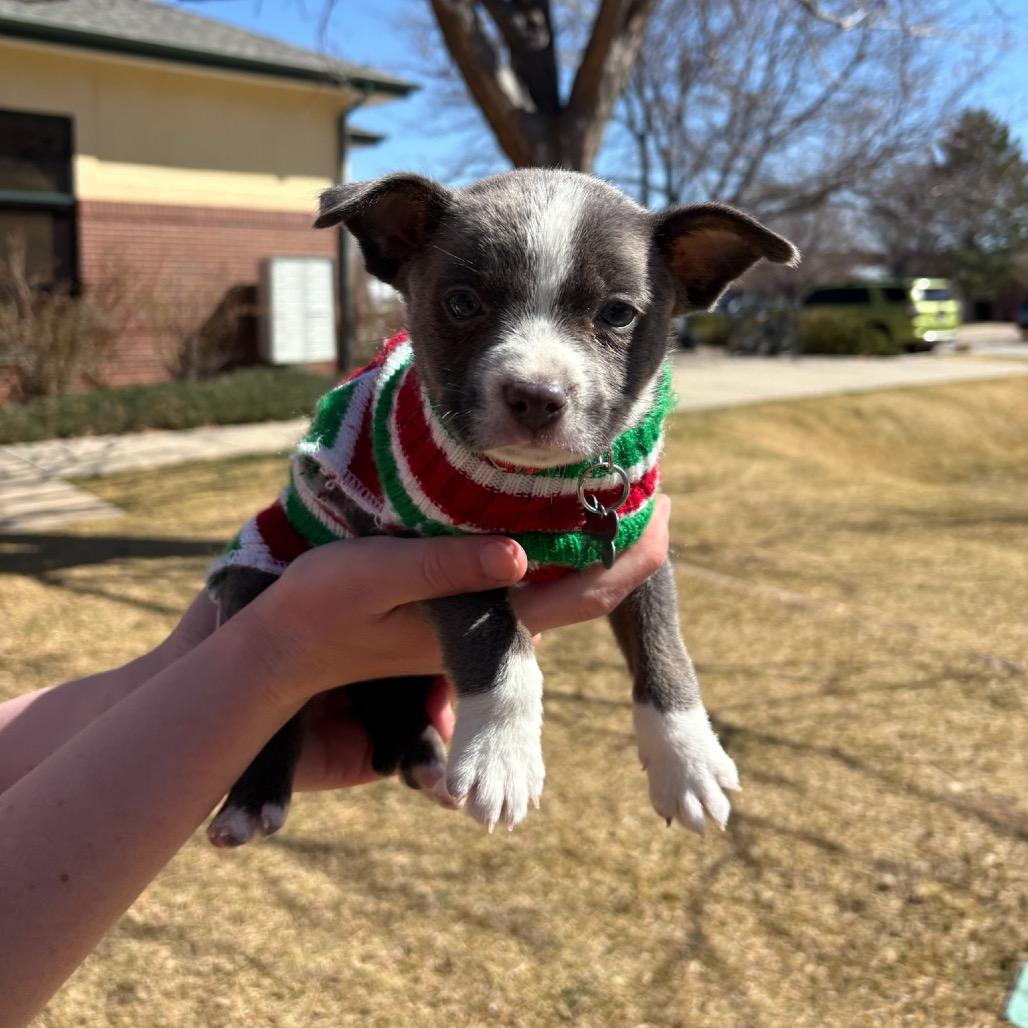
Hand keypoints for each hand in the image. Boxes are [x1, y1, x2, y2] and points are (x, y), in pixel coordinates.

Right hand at [178, 495, 670, 787]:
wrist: (284, 652)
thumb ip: (449, 566)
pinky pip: (527, 581)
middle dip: (625, 545)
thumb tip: (523, 553)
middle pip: (584, 592)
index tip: (661, 509)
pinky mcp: (460, 611)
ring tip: (615, 491)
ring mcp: (480, 622)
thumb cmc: (324, 609)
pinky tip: (554, 514)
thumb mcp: (379, 575)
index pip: (584, 595)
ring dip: (593, 542)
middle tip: (651, 488)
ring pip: (559, 586)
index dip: (631, 557)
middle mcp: (496, 628)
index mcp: (487, 622)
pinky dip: (556, 546)